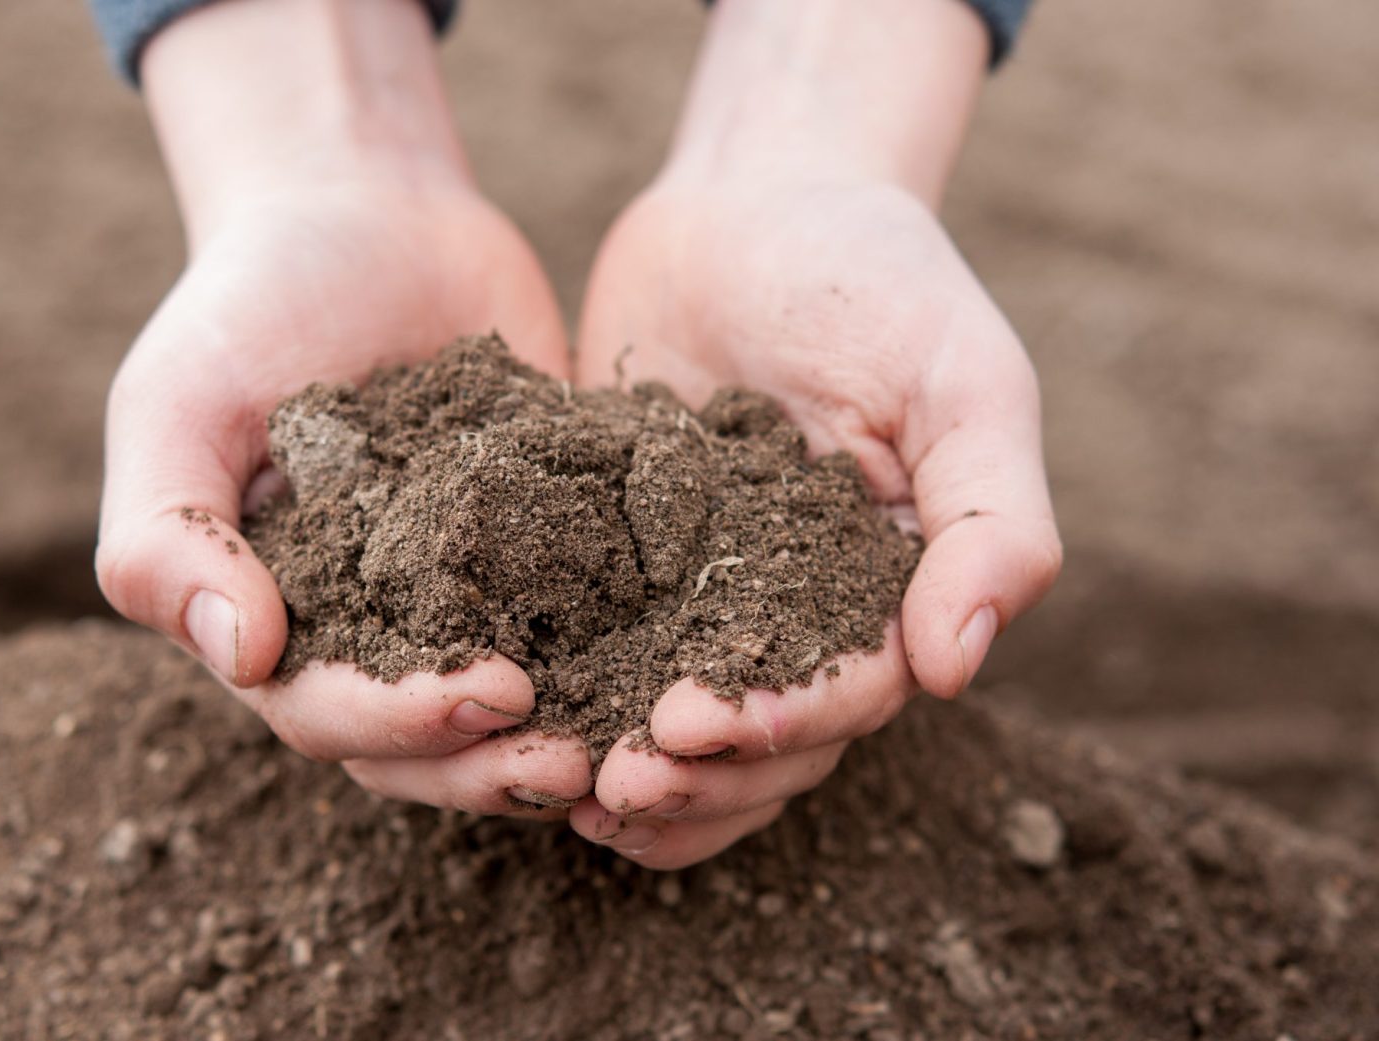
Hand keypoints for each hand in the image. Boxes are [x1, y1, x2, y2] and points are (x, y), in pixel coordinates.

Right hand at [95, 0, 589, 816]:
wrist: (363, 213)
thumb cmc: (246, 307)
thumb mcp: (170, 407)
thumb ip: (167, 538)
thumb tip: (244, 658)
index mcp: (280, 622)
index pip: (329, 715)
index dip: (402, 725)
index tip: (489, 695)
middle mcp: (376, 630)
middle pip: (427, 744)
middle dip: (495, 762)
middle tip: (577, 762)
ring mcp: (470, 594)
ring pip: (514, 706)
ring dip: (570, 733)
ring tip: (639, 742)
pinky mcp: (550, 548)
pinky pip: (588, 615)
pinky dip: (631, 648)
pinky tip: (688, 652)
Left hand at [568, 0, 1060, 866]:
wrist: (752, 199)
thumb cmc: (876, 278)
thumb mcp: (961, 380)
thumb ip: (991, 521)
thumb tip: (957, 670)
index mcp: (890, 589)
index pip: (851, 691)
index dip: (782, 721)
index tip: (698, 722)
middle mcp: (800, 610)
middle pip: (764, 738)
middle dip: (695, 776)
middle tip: (615, 788)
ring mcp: (707, 592)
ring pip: (684, 725)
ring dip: (637, 773)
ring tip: (567, 798)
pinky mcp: (624, 562)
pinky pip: (603, 654)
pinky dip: (574, 706)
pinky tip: (521, 735)